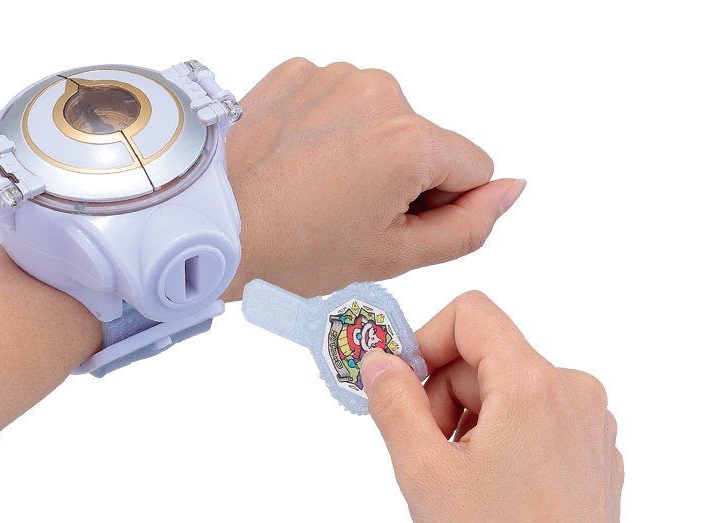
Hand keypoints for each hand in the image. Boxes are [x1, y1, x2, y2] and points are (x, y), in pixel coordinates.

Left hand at [222, 58, 524, 300]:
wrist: (208, 224)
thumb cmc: (288, 249)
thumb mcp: (391, 255)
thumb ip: (467, 226)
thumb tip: (510, 190)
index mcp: (410, 141)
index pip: (473, 168)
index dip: (439, 205)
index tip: (389, 224)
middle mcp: (379, 92)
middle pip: (425, 140)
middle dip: (399, 177)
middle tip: (343, 215)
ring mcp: (334, 75)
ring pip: (381, 120)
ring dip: (362, 151)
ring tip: (314, 190)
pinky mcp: (298, 71)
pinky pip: (339, 102)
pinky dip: (327, 130)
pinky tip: (296, 163)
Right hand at [360, 291, 625, 522]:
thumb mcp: (422, 472)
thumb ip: (394, 403)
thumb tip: (379, 360)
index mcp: (533, 382)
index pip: (470, 314)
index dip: (424, 343)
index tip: (402, 394)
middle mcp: (573, 389)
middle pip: (487, 356)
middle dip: (444, 396)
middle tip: (428, 456)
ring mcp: (593, 422)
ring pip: (512, 390)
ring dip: (473, 421)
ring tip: (462, 482)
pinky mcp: (598, 453)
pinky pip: (540, 420)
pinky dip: (507, 440)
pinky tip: (497, 495)